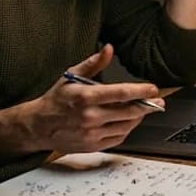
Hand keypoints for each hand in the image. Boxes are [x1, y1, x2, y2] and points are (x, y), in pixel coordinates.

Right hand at [21, 44, 164, 152]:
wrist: (37, 126)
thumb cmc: (56, 99)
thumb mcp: (71, 76)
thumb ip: (93, 63)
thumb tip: (109, 49)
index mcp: (87, 97)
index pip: (122, 94)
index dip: (141, 91)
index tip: (153, 89)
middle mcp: (91, 116)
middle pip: (129, 112)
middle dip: (148, 106)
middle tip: (158, 101)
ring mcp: (92, 133)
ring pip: (126, 126)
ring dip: (138, 117)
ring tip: (143, 110)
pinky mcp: (92, 146)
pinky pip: (118, 138)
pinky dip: (127, 129)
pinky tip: (128, 122)